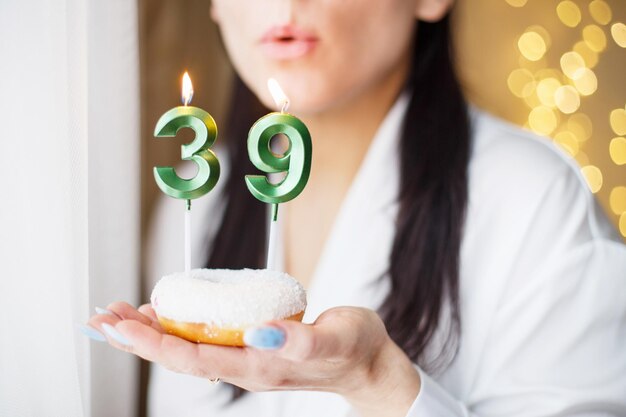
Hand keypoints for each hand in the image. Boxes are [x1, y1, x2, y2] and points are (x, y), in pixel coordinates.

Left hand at [86, 302, 420, 416]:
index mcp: (260, 367)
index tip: (123, 325)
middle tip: (102, 317)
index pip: (196, 358)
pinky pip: (202, 341)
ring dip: (151, 333)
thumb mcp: (337, 339)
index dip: (155, 342)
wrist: (367, 364)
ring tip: (120, 315)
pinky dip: (176, 328)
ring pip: (187, 350)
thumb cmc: (354, 348)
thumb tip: (261, 334)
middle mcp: (245, 367)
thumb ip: (301, 341)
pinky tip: (164, 317)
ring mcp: (246, 360)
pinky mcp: (250, 349)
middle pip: (179, 357)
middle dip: (138, 338)